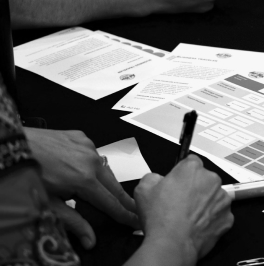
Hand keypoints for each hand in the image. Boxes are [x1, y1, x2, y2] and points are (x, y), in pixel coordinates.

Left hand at [24, 127, 139, 248]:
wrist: (13, 145)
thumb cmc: (27, 175)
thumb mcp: (48, 204)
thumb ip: (74, 221)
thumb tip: (90, 240)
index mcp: (85, 180)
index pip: (111, 202)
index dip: (124, 214)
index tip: (136, 221)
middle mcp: (91, 161)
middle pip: (114, 184)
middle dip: (125, 199)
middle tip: (135, 209)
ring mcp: (88, 146)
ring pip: (104, 168)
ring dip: (107, 181)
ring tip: (109, 193)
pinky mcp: (81, 137)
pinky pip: (94, 154)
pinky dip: (93, 164)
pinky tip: (85, 170)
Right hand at [134, 155, 233, 264]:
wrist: (172, 243)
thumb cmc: (160, 218)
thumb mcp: (143, 189)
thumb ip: (153, 177)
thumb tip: (157, 179)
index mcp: (192, 168)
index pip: (191, 162)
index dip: (183, 173)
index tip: (179, 181)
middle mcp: (211, 180)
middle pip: (205, 179)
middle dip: (195, 187)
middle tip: (181, 201)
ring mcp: (222, 199)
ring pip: (214, 196)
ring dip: (205, 203)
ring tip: (188, 215)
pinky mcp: (227, 217)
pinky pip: (219, 214)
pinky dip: (211, 219)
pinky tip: (197, 224)